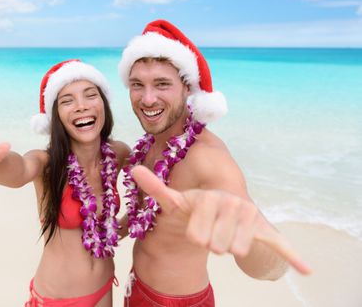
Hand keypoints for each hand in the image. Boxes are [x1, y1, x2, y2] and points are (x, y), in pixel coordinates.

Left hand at [131, 165, 311, 274]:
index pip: (197, 237)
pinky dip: (293, 257)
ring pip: (233, 251)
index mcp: (211, 197)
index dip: (194, 236)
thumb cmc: (194, 207)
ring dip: (226, 247)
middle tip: (210, 229)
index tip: (195, 225)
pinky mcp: (265, 229)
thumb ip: (155, 188)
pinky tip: (306, 270)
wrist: (219, 207)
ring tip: (224, 231)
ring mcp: (251, 216)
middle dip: (210, 242)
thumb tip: (132, 169)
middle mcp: (234, 203)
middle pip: (215, 246)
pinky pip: (280, 244)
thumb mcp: (174, 200)